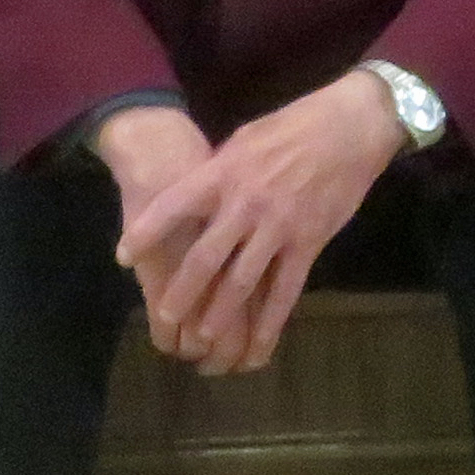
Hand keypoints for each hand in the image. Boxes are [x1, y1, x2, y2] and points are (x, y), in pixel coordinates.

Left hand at [114, 74, 401, 374]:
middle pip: (206, 257)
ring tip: (201, 339)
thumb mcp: (245, 139)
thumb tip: (195, 196)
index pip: (174, 206)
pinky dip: (270, 324)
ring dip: (220, 315)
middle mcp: (246, 204)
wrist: (351, 127)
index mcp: (224, 172)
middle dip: (183, 291)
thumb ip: (220, 171)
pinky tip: (258, 348)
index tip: (123, 256)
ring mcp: (278, 227)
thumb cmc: (294, 125)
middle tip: (165, 316)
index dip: (145, 232)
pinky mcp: (308, 243)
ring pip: (242, 282)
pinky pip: (285, 291)